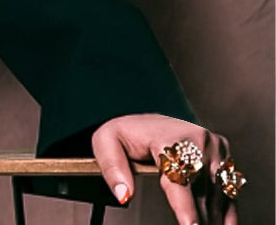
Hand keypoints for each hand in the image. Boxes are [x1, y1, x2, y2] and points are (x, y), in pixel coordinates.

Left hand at [92, 115, 236, 224]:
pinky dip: (228, 212)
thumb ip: (112, 167)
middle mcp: (196, 139)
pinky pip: (229, 190)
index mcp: (168, 136)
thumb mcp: (106, 142)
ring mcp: (213, 147)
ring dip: (212, 217)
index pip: (179, 179)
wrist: (146, 121)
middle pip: (201, 192)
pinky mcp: (223, 155)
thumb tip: (124, 195)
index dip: (185, 208)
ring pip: (217, 194)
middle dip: (199, 218)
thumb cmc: (127, 133)